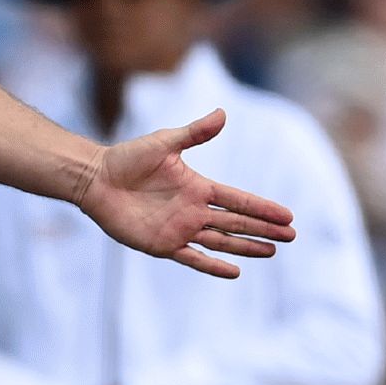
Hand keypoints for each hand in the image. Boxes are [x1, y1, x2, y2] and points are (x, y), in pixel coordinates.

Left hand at [77, 109, 297, 278]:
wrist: (95, 179)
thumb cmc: (126, 158)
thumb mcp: (164, 143)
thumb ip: (194, 133)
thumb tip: (222, 113)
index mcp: (198, 186)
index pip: (238, 199)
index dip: (262, 208)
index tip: (287, 216)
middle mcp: (193, 210)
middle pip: (236, 222)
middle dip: (263, 229)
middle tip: (291, 236)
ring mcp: (179, 229)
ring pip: (221, 241)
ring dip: (246, 246)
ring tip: (272, 251)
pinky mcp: (162, 244)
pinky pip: (192, 258)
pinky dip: (213, 266)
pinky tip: (235, 271)